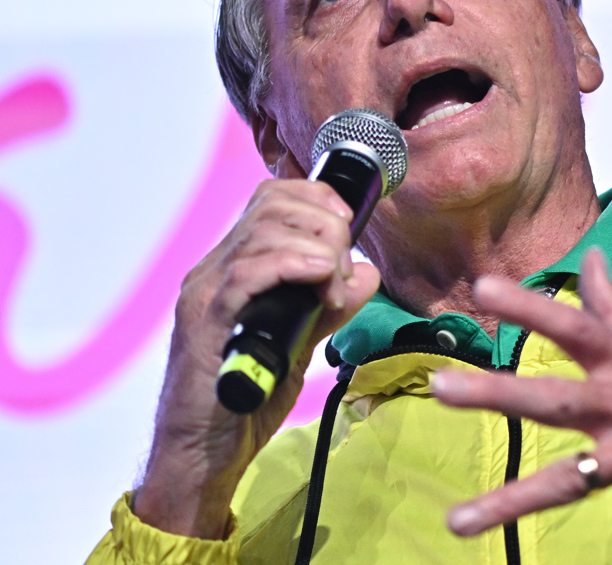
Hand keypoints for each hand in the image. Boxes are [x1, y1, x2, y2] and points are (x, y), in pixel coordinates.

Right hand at [133, 179, 380, 538]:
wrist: (204, 454)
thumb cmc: (248, 400)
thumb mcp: (301, 342)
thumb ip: (330, 306)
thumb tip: (366, 274)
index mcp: (233, 268)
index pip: (270, 199)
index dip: (315, 198)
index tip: (348, 222)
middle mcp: (213, 271)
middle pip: (270, 206)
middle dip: (323, 223)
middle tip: (344, 265)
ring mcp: (205, 293)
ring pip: (262, 233)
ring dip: (315, 247)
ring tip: (334, 282)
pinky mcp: (205, 321)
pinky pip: (247, 272)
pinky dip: (290, 264)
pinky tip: (319, 275)